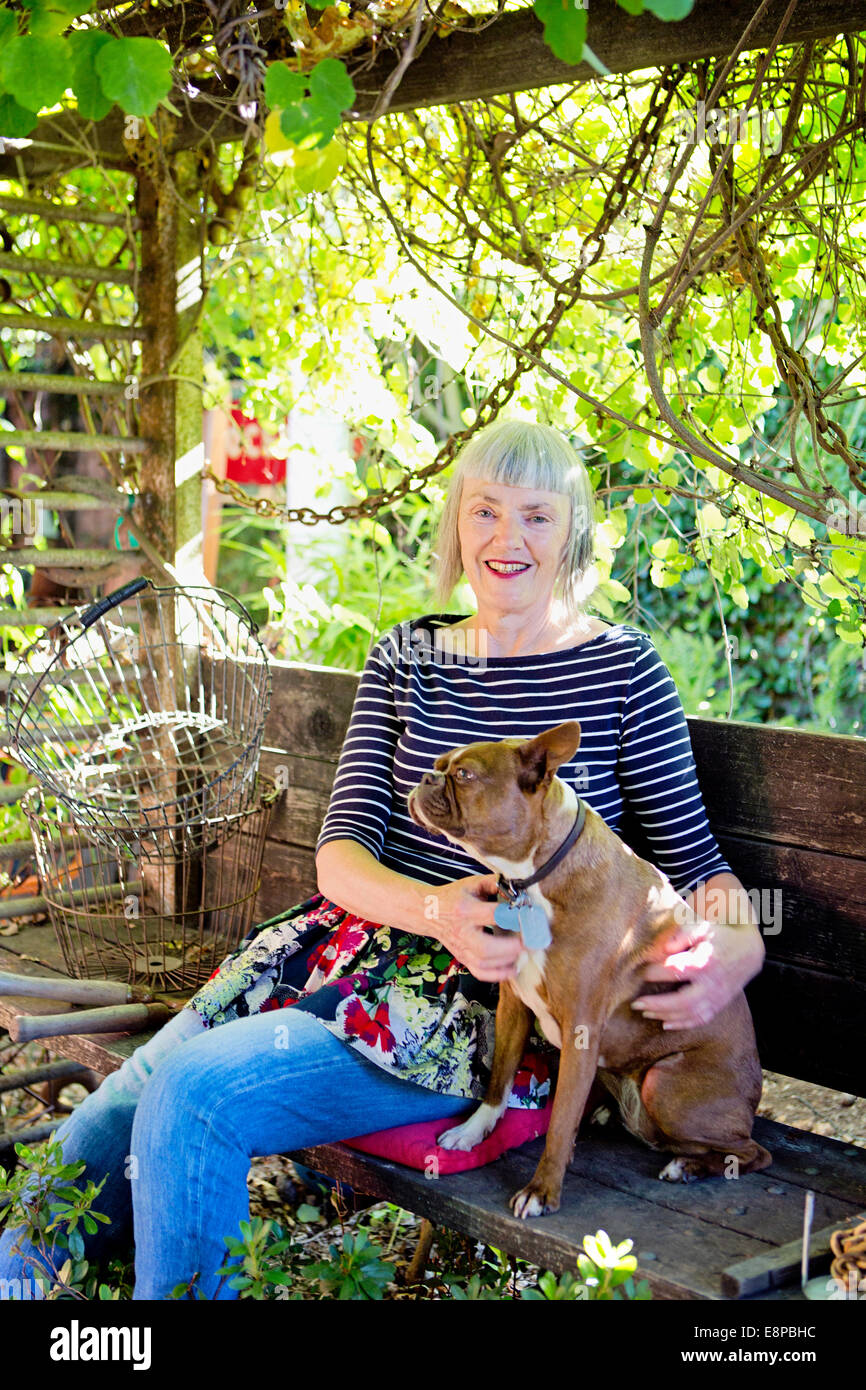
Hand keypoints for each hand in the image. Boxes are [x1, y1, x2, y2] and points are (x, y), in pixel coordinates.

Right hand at [428, 873, 523, 981]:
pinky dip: (498, 975)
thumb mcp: (472, 883)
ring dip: (508, 961)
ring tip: (523, 953)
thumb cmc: (454, 897)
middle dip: (511, 948)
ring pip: (484, 963)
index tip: (529, 917)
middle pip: (486, 947)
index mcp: (466, 910)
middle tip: (528, 943)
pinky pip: (480, 973)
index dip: (513, 917)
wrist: (429, 912)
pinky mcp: (463, 958)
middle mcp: (462, 932)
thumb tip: (518, 887)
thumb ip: (495, 883)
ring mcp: (461, 948)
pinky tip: (512, 969)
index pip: (492, 915)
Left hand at [631, 918, 763, 1029]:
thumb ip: (682, 935)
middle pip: (683, 1001)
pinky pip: (700, 1019)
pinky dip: (682, 1024)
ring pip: (690, 1014)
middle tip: (635, 1003)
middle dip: (658, 1004)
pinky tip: (665, 1024)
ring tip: (644, 1011)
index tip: (638, 971)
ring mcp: (717, 997)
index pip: (676, 969)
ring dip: (665, 1015)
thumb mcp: (701, 928)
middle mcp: (712, 984)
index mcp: (706, 962)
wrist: (748, 951)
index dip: (655, 971)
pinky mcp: (719, 1005)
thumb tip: (664, 946)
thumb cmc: (718, 937)